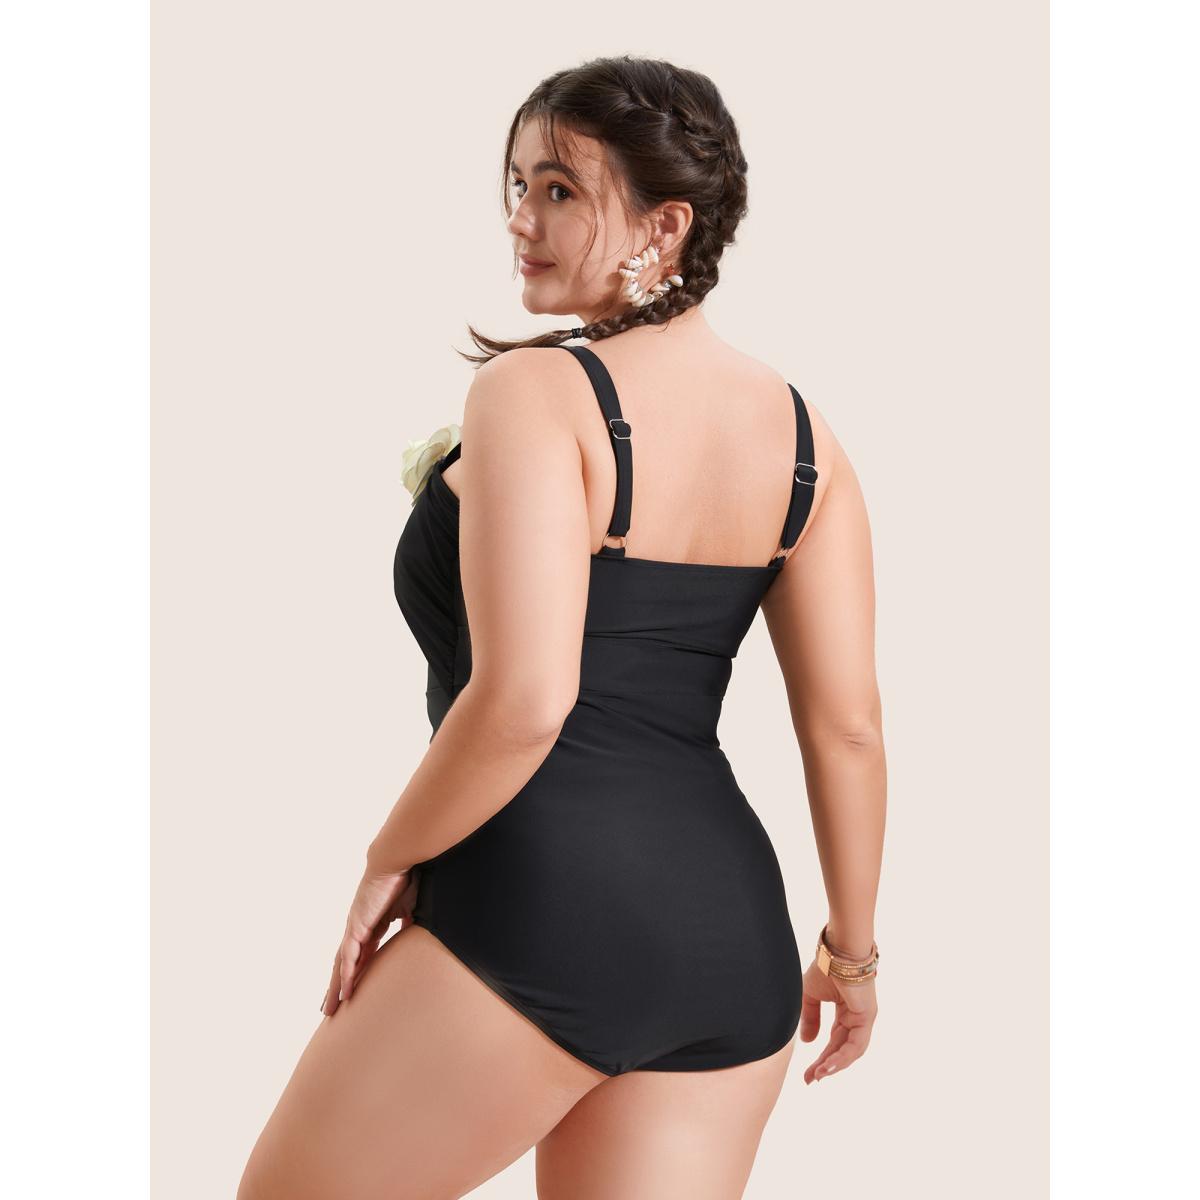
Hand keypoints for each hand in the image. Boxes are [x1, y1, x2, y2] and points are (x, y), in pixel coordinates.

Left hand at [319, 863, 419, 1017]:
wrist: (397, 861)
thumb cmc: (407, 879)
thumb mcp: (412, 909)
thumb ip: (411, 926)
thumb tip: (417, 937)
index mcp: (372, 924)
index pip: (361, 956)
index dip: (356, 974)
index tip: (353, 992)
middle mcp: (359, 927)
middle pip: (345, 963)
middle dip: (339, 986)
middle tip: (331, 1009)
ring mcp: (355, 927)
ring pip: (342, 964)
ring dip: (336, 987)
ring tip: (330, 1010)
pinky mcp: (357, 926)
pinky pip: (350, 957)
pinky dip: (346, 976)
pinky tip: (344, 992)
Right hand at [798, 958, 876, 1083]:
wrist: (836, 952)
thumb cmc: (824, 967)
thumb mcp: (810, 996)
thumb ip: (810, 1018)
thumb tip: (808, 1042)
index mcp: (845, 1012)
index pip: (834, 1041)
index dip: (821, 1057)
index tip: (808, 1074)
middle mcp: (857, 1018)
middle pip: (841, 1049)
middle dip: (825, 1066)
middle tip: (810, 1080)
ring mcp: (864, 1018)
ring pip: (850, 1051)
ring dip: (834, 1065)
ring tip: (818, 1075)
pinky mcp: (868, 1017)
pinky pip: (856, 1044)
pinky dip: (842, 1057)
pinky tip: (828, 1065)